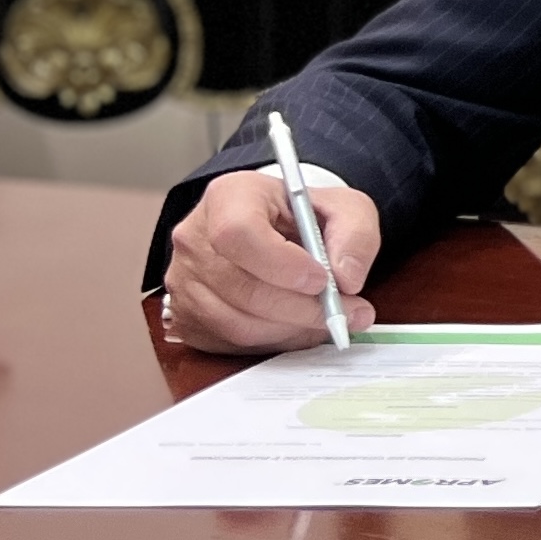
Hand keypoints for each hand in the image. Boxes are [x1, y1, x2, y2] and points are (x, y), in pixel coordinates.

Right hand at [163, 169, 378, 351]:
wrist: (278, 229)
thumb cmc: (304, 215)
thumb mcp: (344, 207)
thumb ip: (355, 236)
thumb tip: (347, 279)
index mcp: (229, 196)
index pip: (238, 234)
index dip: (281, 265)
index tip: (321, 279)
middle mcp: (195, 237)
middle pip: (242, 288)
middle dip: (302, 308)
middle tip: (345, 312)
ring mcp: (185, 279)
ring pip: (237, 323)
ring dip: (291, 329)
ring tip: (326, 318)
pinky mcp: (186, 315)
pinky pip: (230, 343)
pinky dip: (273, 342)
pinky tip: (298, 325)